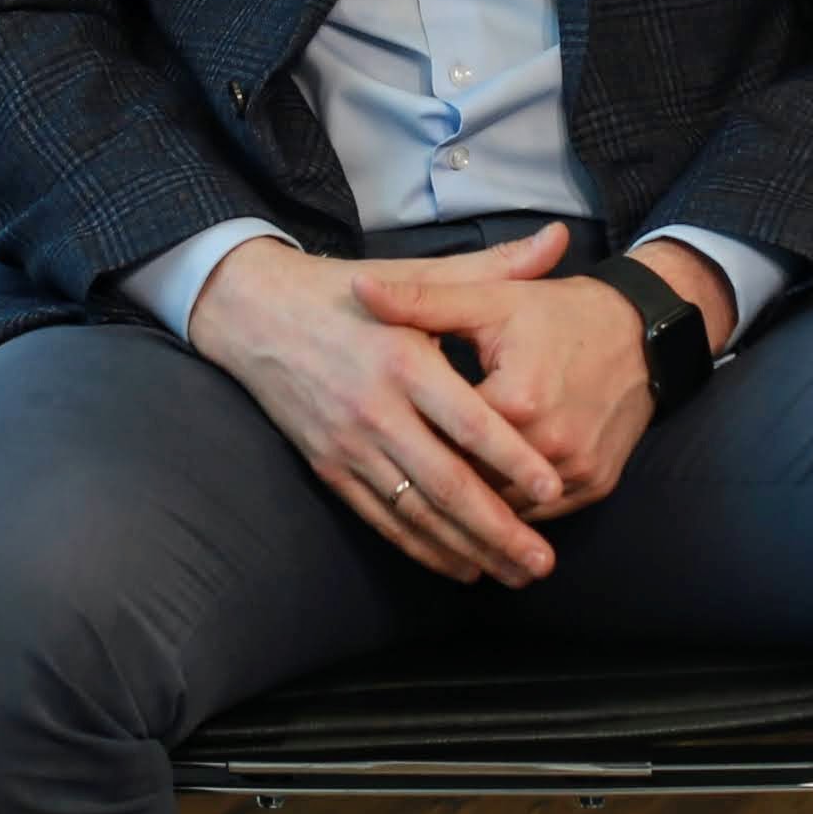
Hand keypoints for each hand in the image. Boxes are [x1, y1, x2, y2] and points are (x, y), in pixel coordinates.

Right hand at [182, 233, 570, 584]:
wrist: (254, 313)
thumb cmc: (347, 293)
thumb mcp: (415, 276)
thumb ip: (491, 268)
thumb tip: (558, 240)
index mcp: (403, 361)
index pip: (467, 421)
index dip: (511, 458)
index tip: (552, 488)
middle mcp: (375, 410)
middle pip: (445, 482)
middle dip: (498, 528)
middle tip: (543, 562)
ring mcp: (348, 444)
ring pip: (415, 512)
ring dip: (467, 548)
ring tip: (514, 572)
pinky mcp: (328, 466)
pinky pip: (380, 519)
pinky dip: (421, 548)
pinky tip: (460, 566)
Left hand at [354, 235, 727, 519]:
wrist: (642, 332)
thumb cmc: (558, 313)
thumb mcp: (490, 300)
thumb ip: (421, 302)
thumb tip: (359, 291)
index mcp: (515, 399)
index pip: (444, 439)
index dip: (410, 445)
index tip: (376, 449)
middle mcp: (549, 444)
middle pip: (474, 483)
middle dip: (435, 490)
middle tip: (392, 496)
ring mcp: (577, 470)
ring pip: (507, 507)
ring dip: (475, 515)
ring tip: (431, 521)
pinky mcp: (596, 485)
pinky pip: (543, 514)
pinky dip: (513, 514)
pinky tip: (484, 524)